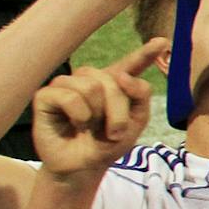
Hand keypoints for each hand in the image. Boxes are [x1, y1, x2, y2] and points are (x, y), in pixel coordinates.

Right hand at [32, 41, 165, 180]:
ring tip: (90, 127)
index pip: (130, 64)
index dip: (145, 53)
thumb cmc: (106, 145)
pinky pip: (69, 96)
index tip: (162, 42)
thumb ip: (139, 95)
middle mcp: (89, 79)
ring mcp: (66, 84)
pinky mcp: (46, 95)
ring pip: (91, 85)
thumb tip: (121, 76)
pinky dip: (78, 115)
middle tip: (113, 132)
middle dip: (118, 111)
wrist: (83, 167)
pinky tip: (75, 124)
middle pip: (112, 79)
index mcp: (113, 84)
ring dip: (97, 114)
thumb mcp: (135, 122)